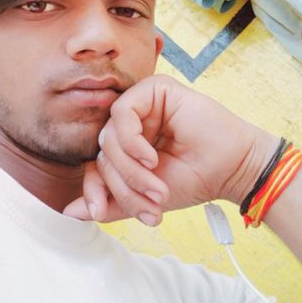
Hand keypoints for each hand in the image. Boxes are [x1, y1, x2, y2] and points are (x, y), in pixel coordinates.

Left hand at [63, 75, 278, 224]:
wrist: (231, 170)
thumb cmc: (193, 180)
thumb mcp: (143, 199)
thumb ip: (109, 203)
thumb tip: (70, 212)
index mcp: (126, 145)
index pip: (94, 164)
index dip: (92, 188)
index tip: (98, 211)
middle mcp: (131, 123)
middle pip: (100, 153)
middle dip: (121, 185)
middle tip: (149, 205)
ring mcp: (141, 104)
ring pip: (108, 137)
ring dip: (130, 169)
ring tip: (156, 187)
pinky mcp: (153, 89)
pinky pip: (121, 112)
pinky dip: (131, 140)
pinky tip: (152, 157)